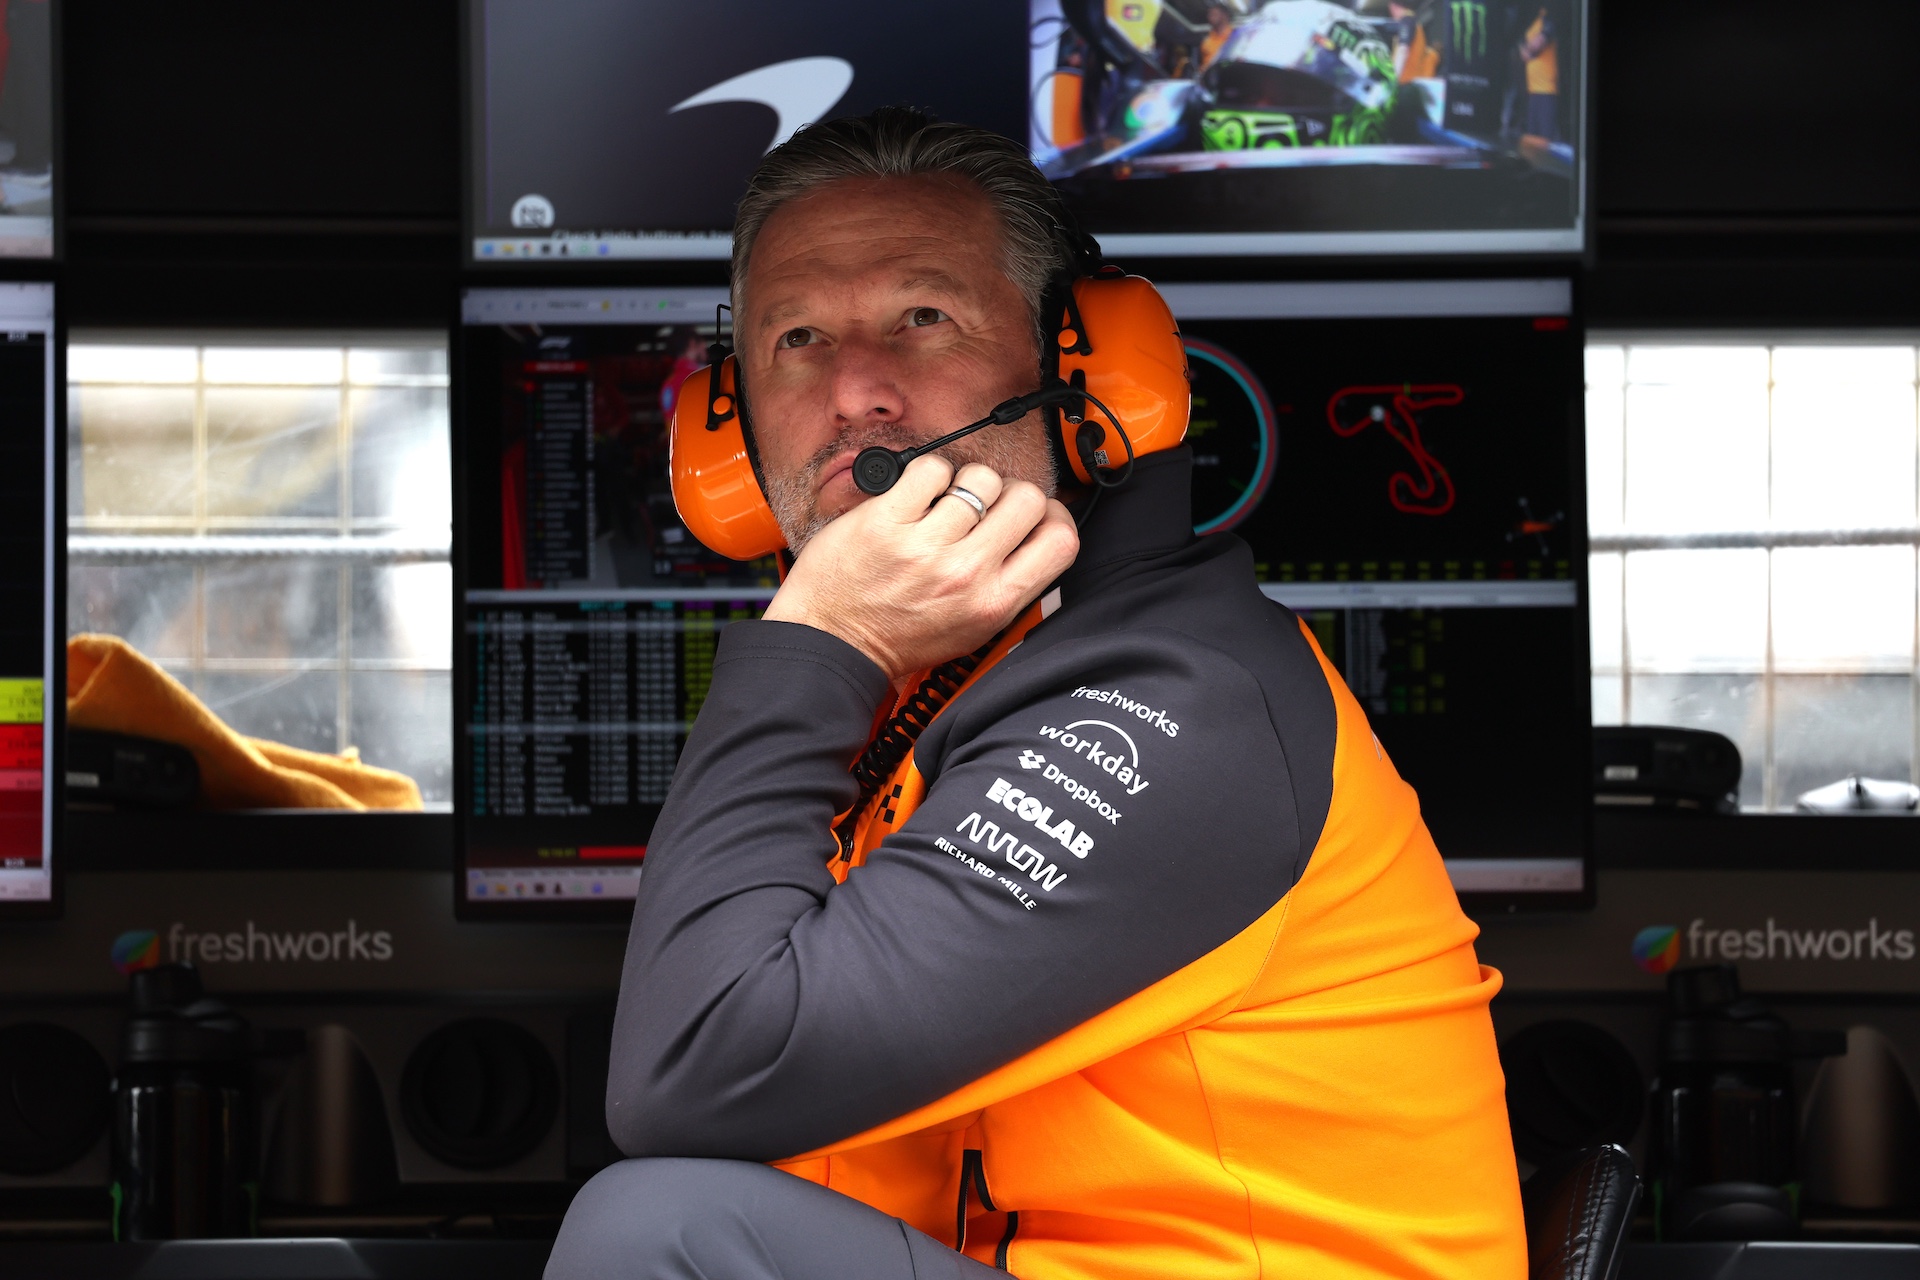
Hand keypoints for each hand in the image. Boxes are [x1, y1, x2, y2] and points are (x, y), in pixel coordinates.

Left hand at [762, 456, 1077, 680]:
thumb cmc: (898, 639)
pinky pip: (931, 469)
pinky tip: (918, 495)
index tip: (1038, 513)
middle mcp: (965, 574)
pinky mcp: (886, 521)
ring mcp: (924, 545)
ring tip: (947, 502)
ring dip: (968, 483)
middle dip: (1013, 493)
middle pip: (1027, 499)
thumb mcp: (972, 630)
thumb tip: (1034, 535)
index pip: (1060, 540)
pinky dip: (929, 473)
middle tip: (989, 505)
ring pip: (981, 479)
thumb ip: (1008, 585)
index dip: (1054, 516)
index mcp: (993, 604)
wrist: (833, 645)